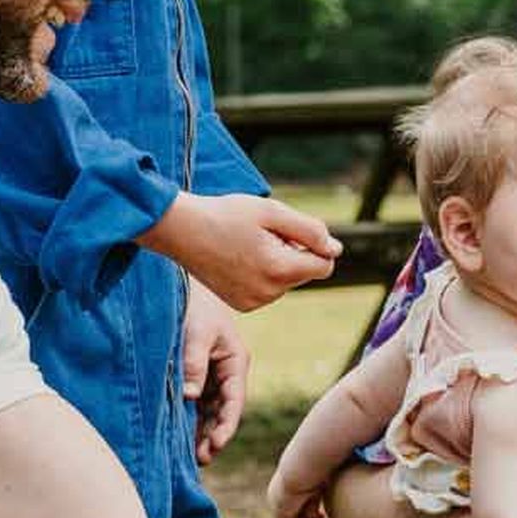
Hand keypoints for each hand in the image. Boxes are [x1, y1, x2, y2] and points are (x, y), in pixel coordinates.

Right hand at [174, 192, 338, 309]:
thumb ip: (311, 231)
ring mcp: (254, 302)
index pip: (324, 265)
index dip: (314, 244)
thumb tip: (335, 250)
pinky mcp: (242, 305)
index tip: (289, 231)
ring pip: (286, 281)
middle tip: (262, 234)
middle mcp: (269, 293)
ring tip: (247, 245)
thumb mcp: (273, 212)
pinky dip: (262, 274)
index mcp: (279, 269)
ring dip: (278, 263)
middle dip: (293, 252)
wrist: (181, 230)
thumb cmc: (226, 215)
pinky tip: (239, 258)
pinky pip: (269, 289)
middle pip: (305, 273)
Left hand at [180, 282, 247, 461]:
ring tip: (193, 457)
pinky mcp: (196, 376)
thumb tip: (189, 396)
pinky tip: (181, 438)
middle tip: (201, 459)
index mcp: (235, 362)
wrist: (181, 287)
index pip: (234, 401)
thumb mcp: (197, 333)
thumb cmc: (194, 306)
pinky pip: (196, 403)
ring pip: (209, 411)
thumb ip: (194, 364)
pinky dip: (190, 420)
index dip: (226, 425)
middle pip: (223, 411)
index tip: (215, 444)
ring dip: (202, 432)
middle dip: (214, 435)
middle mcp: (226, 373)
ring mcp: (211, 376)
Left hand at [272, 459, 331, 517]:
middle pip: (294, 516)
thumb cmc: (314, 469)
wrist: (300, 469)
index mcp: (285, 485)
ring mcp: (278, 506)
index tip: (321, 516)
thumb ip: (319, 494)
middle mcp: (278, 496)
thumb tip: (325, 503)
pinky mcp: (280, 514)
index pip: (294, 505)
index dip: (309, 512)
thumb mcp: (318, 483)